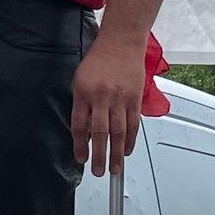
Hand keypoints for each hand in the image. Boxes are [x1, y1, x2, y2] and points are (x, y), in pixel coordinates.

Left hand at [72, 30, 148, 175]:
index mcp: (83, 93)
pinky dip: (130, 140)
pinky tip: (126, 150)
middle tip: (98, 171)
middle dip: (99, 155)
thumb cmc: (98, 61)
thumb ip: (81, 105)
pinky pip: (133, 124)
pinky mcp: (134, 98)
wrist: (120, 43)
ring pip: (118, 131)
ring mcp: (120, 98)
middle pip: (100, 132)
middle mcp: (102, 97)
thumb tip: (85, 132)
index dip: (80, 145)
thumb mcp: (80, 80)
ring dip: (116, 153)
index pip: (80, 126)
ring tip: (114, 168)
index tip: (81, 158)